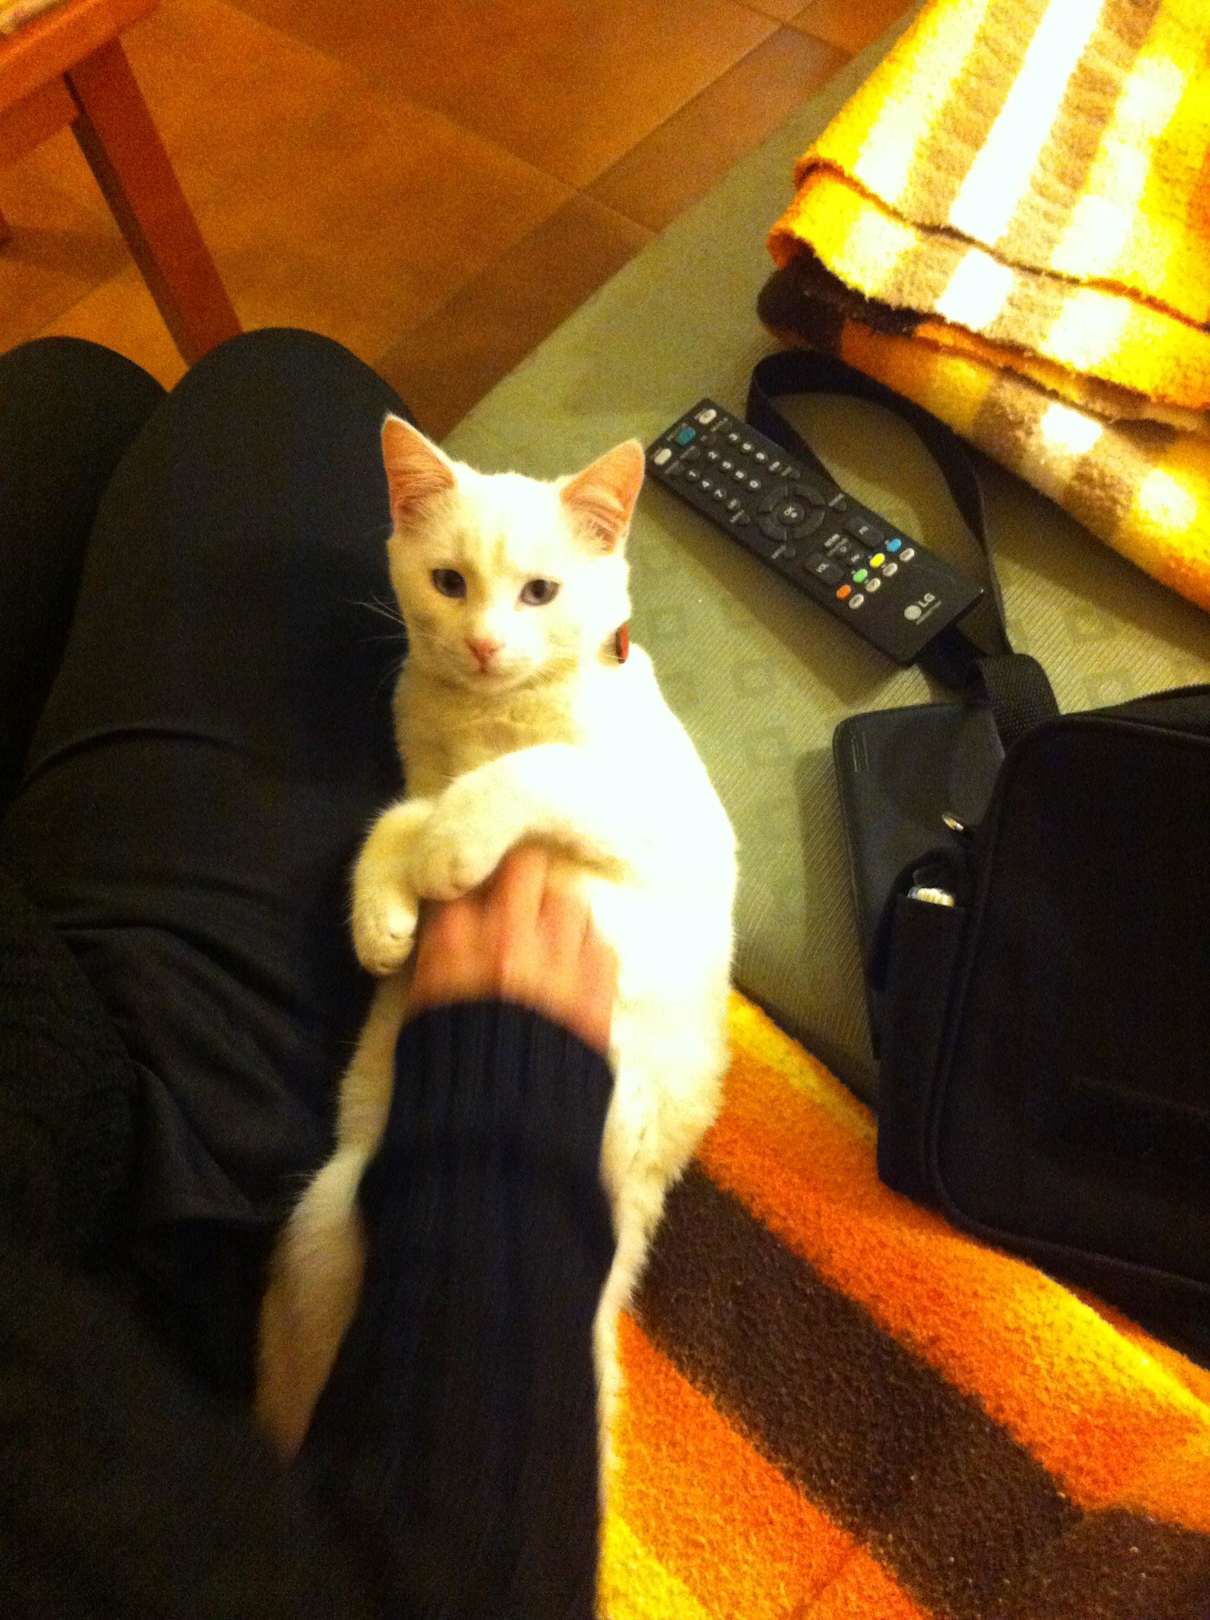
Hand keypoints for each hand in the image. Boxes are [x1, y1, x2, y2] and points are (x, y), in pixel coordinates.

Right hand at [407, 843, 616, 1055]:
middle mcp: (509, 935)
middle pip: (526, 867)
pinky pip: (601, 944)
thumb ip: (441, 953)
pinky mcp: (597, 985)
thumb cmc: (449, 1070)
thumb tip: (455, 923)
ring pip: (570, 900)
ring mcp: (559, 957)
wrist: (500, 1129)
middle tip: (523, 894)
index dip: (478, 876)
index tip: (481, 885)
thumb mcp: (424, 1005)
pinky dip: (589, 953)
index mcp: (455, 939)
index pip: (470, 874)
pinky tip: (576, 974)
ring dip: (560, 914)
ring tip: (554, 939)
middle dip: (524, 877)